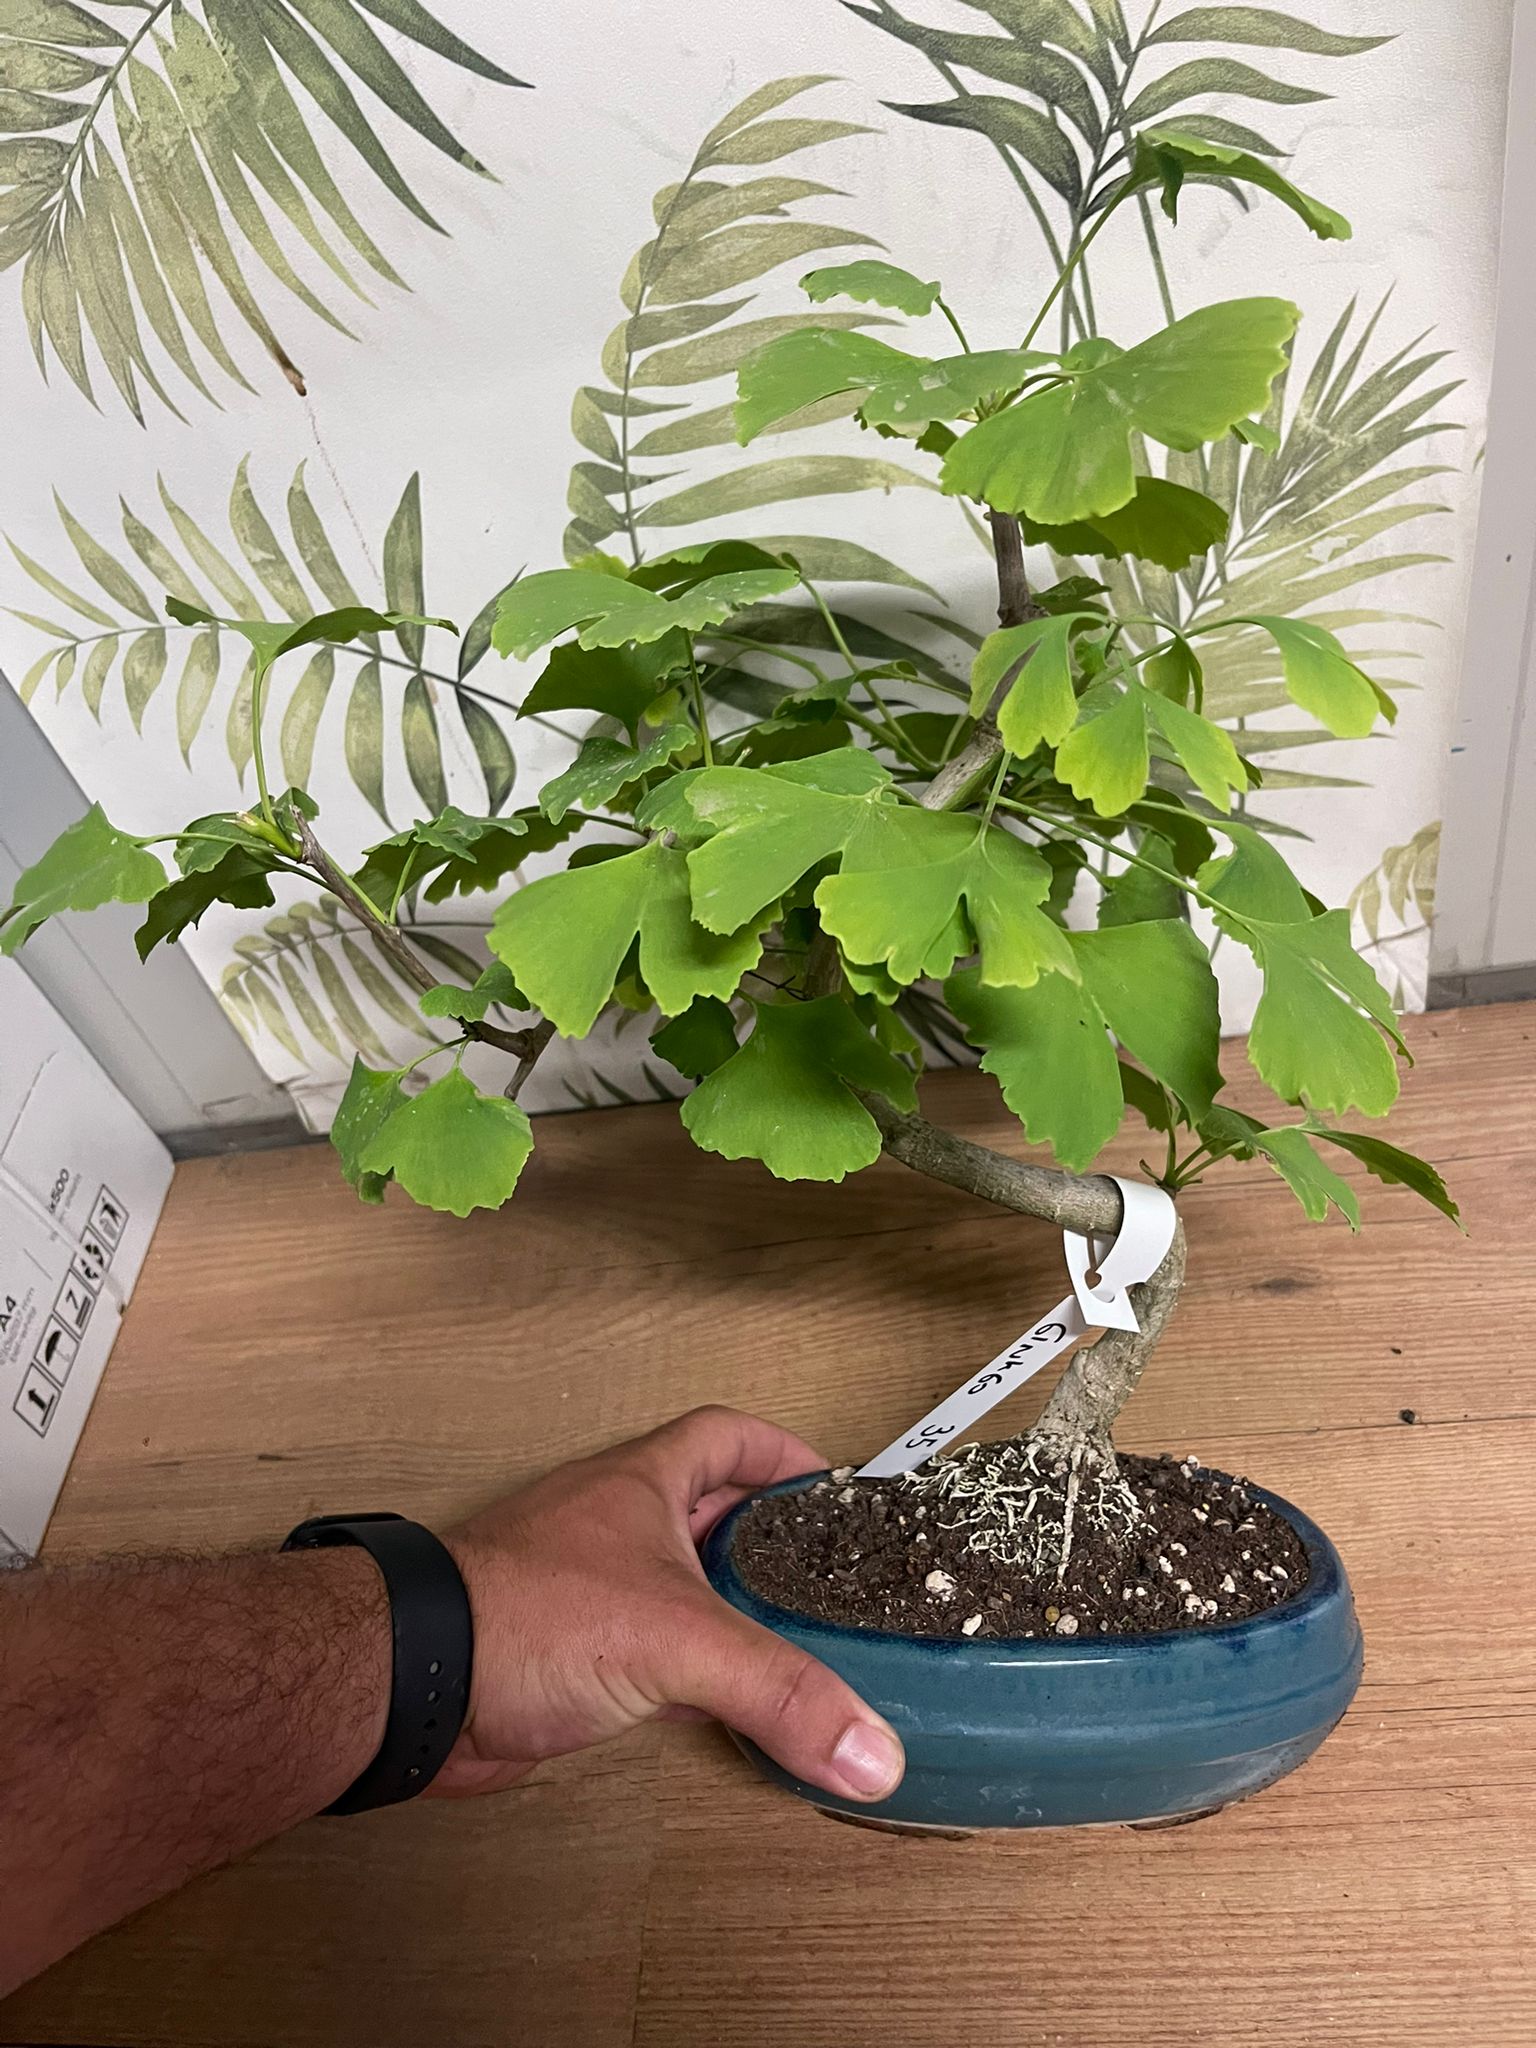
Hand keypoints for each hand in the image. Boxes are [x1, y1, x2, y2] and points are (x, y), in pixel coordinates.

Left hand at [436, 1406, 904, 1805]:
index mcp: (641, 1483)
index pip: (725, 1436)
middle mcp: (613, 1523)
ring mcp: (585, 1585)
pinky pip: (645, 1646)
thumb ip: (780, 1692)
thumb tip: (870, 1748)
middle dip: (766, 1536)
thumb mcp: (677, 1642)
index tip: (834, 1484)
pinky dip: (688, 1666)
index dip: (781, 1452)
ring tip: (789, 1636)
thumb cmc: (521, 1616)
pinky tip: (720, 1700)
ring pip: (674, 1580)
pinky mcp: (566, 1650)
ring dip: (726, 1603)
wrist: (417, 1683)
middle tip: (826, 1570)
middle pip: (705, 1507)